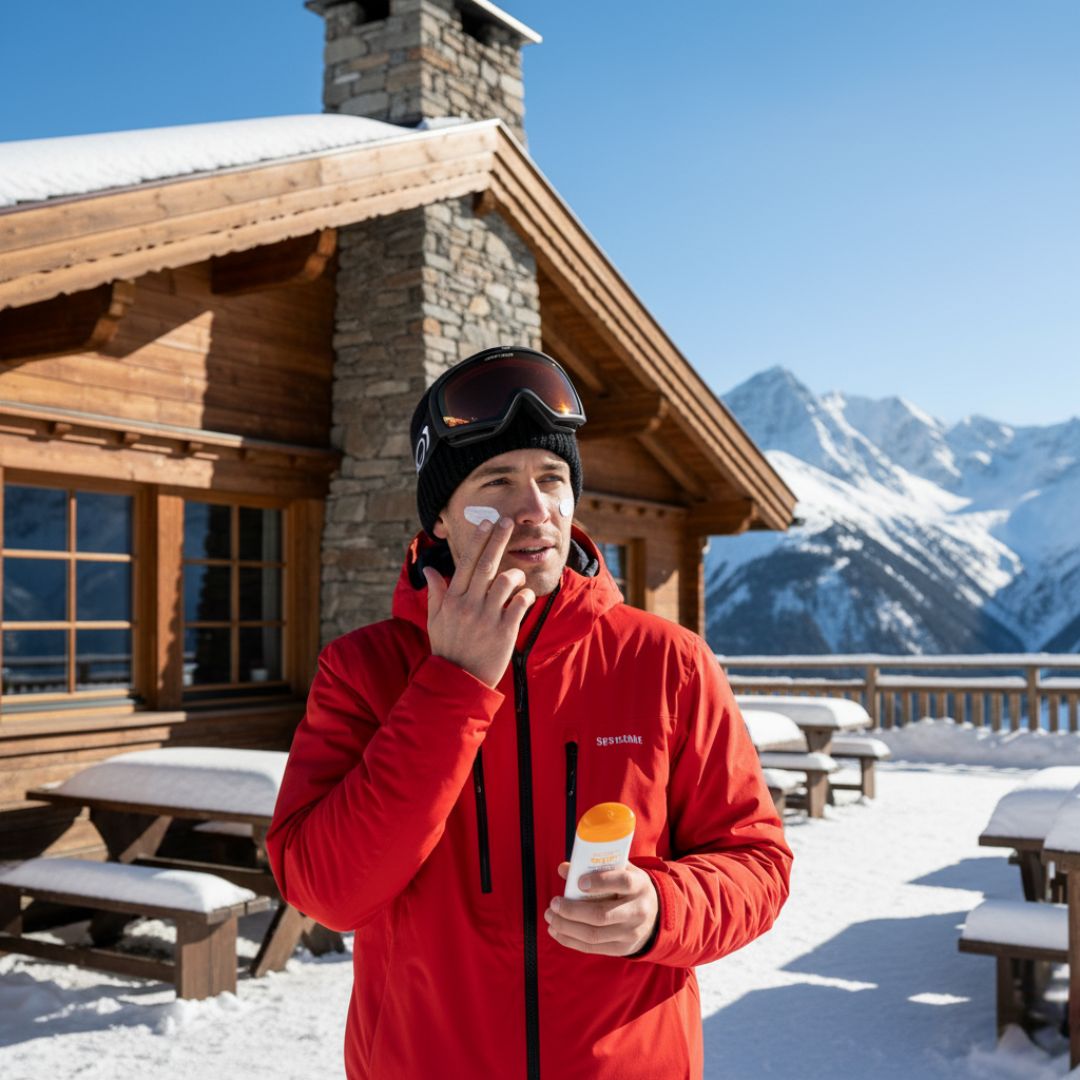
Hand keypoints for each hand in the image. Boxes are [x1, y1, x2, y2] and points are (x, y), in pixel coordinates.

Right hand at [422, 516, 534, 687]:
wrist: (458, 681)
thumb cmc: (447, 648)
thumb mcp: (435, 620)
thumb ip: (436, 593)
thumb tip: (429, 570)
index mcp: (453, 599)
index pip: (467, 563)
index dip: (478, 541)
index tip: (487, 522)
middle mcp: (469, 605)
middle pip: (486, 565)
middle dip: (498, 540)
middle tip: (508, 522)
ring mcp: (487, 617)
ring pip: (505, 582)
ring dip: (515, 576)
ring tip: (516, 580)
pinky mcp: (505, 631)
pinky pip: (520, 603)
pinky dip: (526, 596)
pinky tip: (525, 598)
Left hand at [544, 861, 658, 956]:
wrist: (653, 915)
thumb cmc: (628, 887)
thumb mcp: (621, 871)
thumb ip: (595, 867)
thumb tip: (564, 869)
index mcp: (639, 885)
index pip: (622, 882)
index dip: (600, 882)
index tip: (579, 882)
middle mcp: (637, 911)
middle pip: (602, 915)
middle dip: (573, 911)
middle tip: (554, 903)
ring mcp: (630, 933)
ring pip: (594, 934)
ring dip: (566, 927)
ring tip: (550, 917)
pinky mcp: (622, 949)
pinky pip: (592, 947)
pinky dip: (570, 940)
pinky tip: (556, 930)